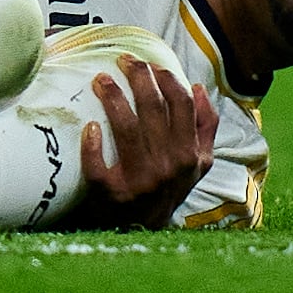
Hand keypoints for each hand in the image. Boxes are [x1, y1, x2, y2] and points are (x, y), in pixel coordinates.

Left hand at [69, 58, 216, 230]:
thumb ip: (204, 129)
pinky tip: (89, 127)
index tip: (149, 63)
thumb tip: (198, 89)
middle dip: (137, 78)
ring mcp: (140, 182)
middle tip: (122, 61)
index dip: (165, 77)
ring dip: (113, 98)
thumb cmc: (167, 188)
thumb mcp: (196, 164)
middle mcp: (168, 167)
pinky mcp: (111, 195)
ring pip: (127, 128)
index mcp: (190, 156)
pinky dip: (92, 145)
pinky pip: (99, 167)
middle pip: (153, 109)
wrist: (142, 231)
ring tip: (100, 79)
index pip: (181, 104)